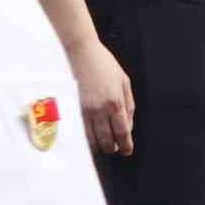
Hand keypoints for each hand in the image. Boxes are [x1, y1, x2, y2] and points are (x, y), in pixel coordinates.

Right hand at [77, 43, 139, 159]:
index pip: (122, 132)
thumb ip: (129, 105)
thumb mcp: (125, 82)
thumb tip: (129, 125)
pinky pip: (81, 130)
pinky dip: (88, 138)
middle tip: (117, 149)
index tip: (127, 151)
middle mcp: (100, 109)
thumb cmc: (104, 65)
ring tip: (106, 145)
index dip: (125, 146)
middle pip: (107, 140)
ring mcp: (86, 110)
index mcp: (116, 103)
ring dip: (100, 146)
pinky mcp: (75, 108)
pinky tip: (93, 137)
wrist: (82, 53)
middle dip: (113, 149)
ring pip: (92, 139)